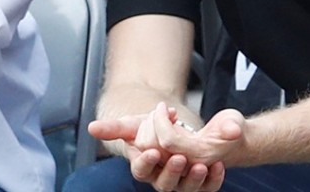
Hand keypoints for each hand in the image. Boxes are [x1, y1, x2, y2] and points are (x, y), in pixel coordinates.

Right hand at [90, 103, 232, 191]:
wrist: (178, 129)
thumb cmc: (152, 128)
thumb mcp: (134, 124)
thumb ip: (114, 127)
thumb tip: (91, 127)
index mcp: (144, 166)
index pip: (141, 170)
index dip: (146, 163)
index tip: (152, 151)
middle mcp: (161, 177)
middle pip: (164, 183)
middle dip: (171, 172)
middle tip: (180, 157)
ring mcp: (181, 182)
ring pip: (186, 189)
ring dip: (193, 179)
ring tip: (200, 164)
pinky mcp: (200, 183)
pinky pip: (207, 187)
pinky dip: (214, 179)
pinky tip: (218, 165)